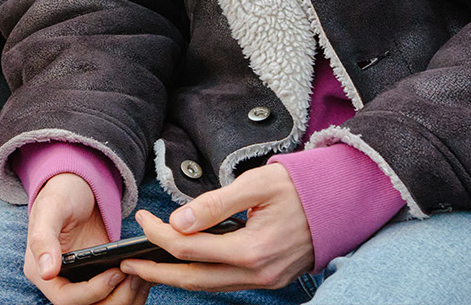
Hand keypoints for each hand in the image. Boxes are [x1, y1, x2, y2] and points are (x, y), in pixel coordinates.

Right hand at [25, 173, 148, 304]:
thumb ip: (43, 238)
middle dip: (115, 297)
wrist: (79, 189)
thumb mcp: (51, 208)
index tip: (114, 272)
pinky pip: (115, 298)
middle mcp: (60, 282)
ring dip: (127, 297)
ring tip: (142, 274)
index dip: (93, 292)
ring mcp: (81, 283)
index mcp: (40, 271)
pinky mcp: (98, 280)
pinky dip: (132, 293)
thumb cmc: (62, 195)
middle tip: (136, 275)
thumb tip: (46, 272)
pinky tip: (143, 274)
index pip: (66, 298)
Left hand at [122, 163, 312, 291]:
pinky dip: (201, 276)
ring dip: (176, 277)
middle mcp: (259, 272)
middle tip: (128, 261)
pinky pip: (226, 283)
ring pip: (209, 286)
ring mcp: (266, 279)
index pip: (189, 248)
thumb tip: (178, 221)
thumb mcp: (256, 184)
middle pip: (194, 278)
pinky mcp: (270, 278)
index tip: (142, 218)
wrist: (342, 200)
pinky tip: (184, 265)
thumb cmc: (300, 186)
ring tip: (147, 266)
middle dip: (156, 271)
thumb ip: (214, 204)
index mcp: (253, 249)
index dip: (158, 235)